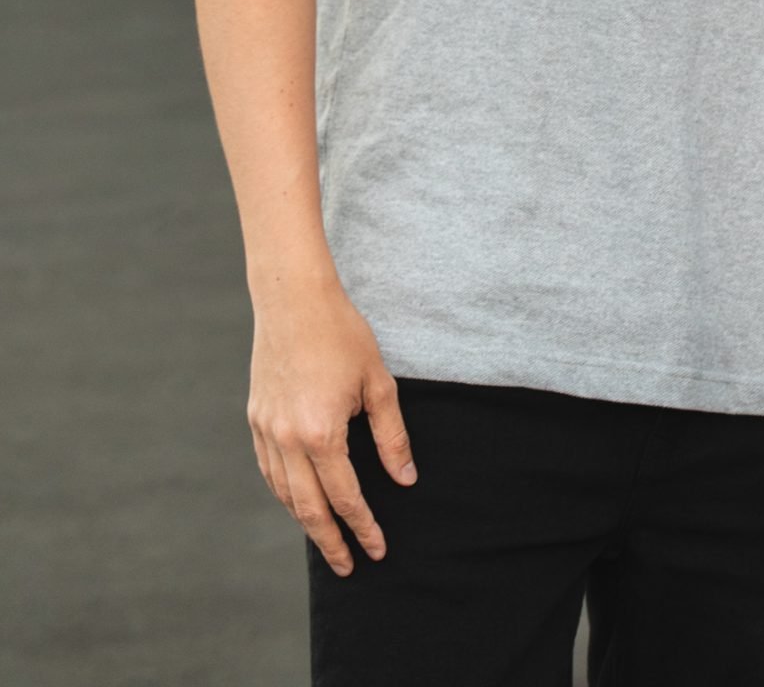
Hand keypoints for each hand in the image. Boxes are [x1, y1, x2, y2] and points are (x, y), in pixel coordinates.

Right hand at [247, 276, 418, 577]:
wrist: (293, 300)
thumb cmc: (342, 335)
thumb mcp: (378, 383)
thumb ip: (391, 436)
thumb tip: (404, 478)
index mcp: (321, 434)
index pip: (346, 497)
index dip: (363, 527)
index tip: (377, 549)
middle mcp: (288, 440)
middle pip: (309, 509)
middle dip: (331, 542)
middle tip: (348, 566)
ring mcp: (267, 431)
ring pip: (284, 494)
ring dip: (305, 521)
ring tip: (327, 539)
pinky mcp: (256, 418)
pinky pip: (269, 470)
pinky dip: (284, 492)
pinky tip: (298, 500)